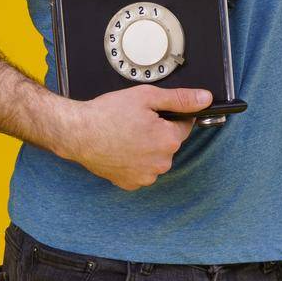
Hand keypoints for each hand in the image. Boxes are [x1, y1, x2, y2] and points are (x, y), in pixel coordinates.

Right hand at [60, 85, 212, 190]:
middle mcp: (161, 163)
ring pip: (156, 157)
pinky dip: (135, 161)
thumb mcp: (148, 97)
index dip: (169, 116)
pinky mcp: (130, 184)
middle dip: (158, 132)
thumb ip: (181, 99)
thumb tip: (204, 99)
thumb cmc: (107, 114)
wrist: (77, 132)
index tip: (151, 114)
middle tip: (135, 123)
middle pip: (170, 143)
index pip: (184, 125)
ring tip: (126, 136)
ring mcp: (146, 176)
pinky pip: (141, 170)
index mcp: (169, 141)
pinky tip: (121, 150)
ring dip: (147, 148)